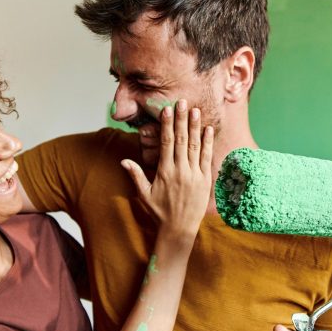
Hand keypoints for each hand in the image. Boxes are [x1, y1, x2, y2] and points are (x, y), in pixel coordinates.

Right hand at [121, 99, 213, 239]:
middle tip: (183, 101)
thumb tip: (123, 161)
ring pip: (195, 146)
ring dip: (195, 127)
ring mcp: (194, 174)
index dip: (167, 124)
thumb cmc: (160, 211)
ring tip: (196, 110)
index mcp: (164, 171)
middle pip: (181, 139)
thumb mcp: (144, 194)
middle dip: (182, 119)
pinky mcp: (205, 180)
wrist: (179, 229)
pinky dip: (208, 143)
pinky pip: (207, 158)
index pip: (166, 142)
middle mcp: (180, 170)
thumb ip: (136, 175)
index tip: (167, 110)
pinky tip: (208, 129)